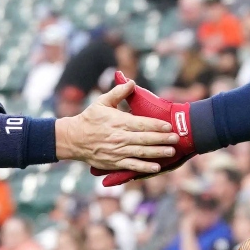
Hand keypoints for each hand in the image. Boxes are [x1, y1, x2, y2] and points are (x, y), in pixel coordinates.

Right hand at [55, 79, 179, 172]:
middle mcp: (119, 137)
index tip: (169, 125)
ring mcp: (117, 151)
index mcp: (118, 122)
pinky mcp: (114, 162)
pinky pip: (131, 166)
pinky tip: (156, 167)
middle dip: (162, 139)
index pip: (141, 123)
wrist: (74, 139)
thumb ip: (118, 92)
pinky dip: (144, 167)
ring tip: (171, 151)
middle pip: (144, 138)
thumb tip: (131, 82)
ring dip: (157, 152)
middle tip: (176, 138)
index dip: (156, 125)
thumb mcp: (102, 102)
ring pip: (141, 152)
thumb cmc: (90, 118)